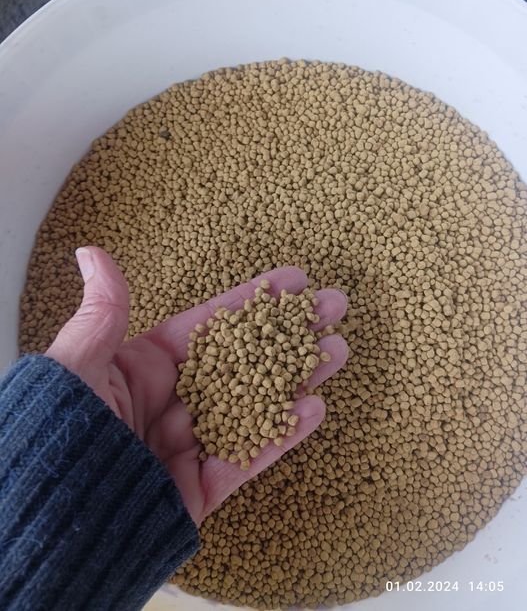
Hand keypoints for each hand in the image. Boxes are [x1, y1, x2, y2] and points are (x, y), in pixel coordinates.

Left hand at [45, 247, 347, 524]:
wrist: (52, 511)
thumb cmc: (58, 429)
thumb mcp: (78, 362)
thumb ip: (103, 312)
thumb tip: (92, 253)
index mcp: (143, 368)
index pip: (211, 326)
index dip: (252, 302)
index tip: (292, 280)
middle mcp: (172, 402)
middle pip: (243, 360)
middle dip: (289, 333)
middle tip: (333, 307)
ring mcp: (189, 445)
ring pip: (255, 404)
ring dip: (298, 378)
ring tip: (338, 350)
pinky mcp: (199, 488)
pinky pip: (247, 458)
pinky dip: (282, 435)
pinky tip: (315, 407)